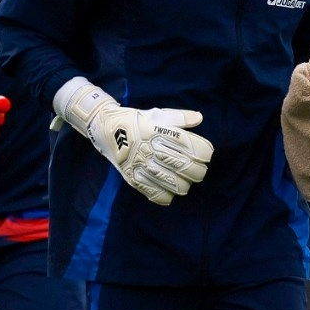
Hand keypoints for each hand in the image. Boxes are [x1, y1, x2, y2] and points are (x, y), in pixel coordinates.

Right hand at [55, 79, 212, 204]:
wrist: (104, 128)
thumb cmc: (135, 120)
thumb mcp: (157, 113)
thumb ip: (179, 117)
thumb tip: (199, 118)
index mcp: (162, 132)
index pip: (195, 149)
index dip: (206, 153)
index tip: (205, 154)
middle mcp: (153, 150)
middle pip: (190, 169)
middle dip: (199, 171)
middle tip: (197, 169)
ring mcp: (143, 166)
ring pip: (177, 185)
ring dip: (185, 183)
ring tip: (183, 178)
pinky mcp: (134, 179)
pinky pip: (158, 195)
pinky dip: (168, 195)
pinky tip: (168, 187)